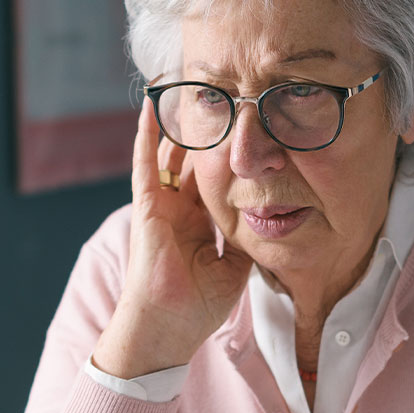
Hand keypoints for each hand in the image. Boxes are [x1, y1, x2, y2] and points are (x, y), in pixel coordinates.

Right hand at [91, 99, 252, 378]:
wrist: (168, 327)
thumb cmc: (196, 308)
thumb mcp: (235, 268)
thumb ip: (246, 240)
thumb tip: (267, 221)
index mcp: (199, 223)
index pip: (215, 179)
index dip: (229, 153)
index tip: (246, 128)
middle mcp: (179, 209)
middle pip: (194, 159)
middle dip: (206, 129)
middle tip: (221, 93)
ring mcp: (161, 206)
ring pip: (170, 154)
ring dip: (175, 121)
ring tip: (183, 85)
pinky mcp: (147, 207)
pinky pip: (145, 164)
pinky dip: (148, 135)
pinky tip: (152, 106)